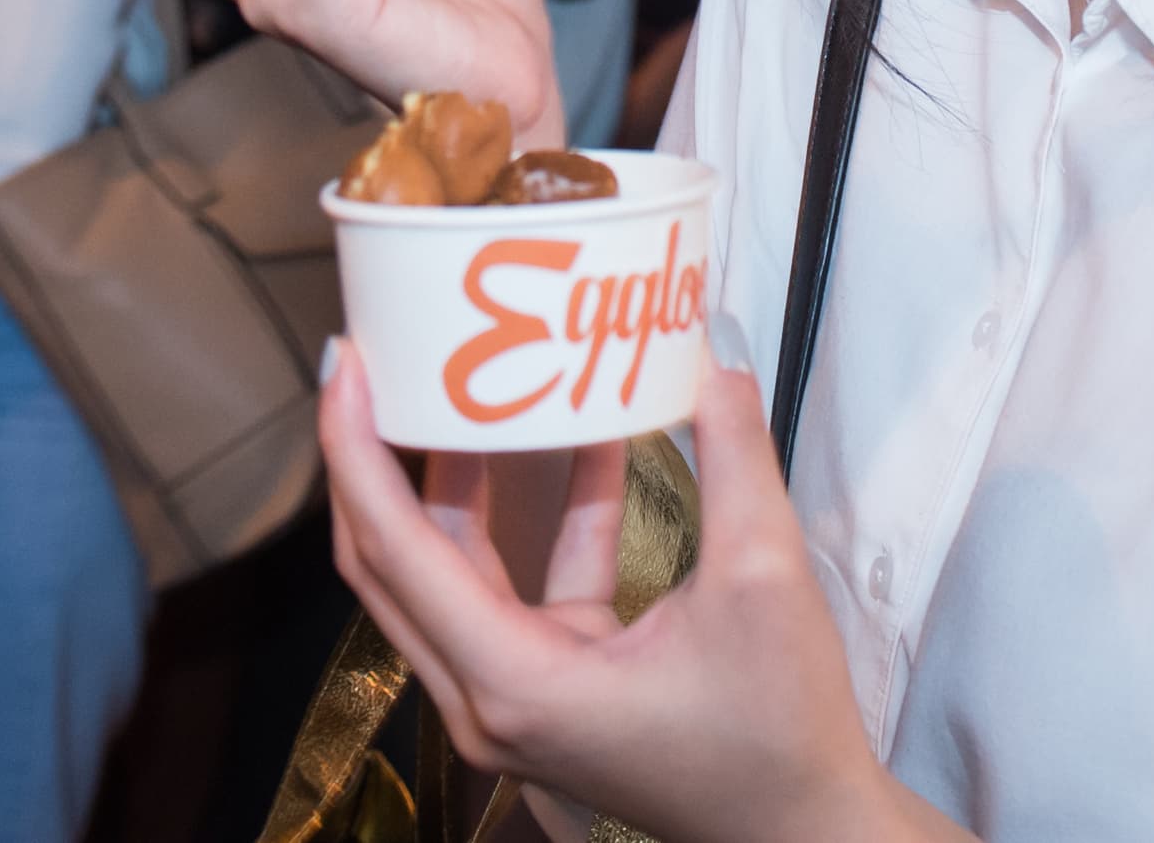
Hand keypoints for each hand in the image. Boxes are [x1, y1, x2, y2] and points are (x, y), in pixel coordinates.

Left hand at [320, 337, 962, 842]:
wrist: (806, 828)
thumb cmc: (778, 734)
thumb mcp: (763, 578)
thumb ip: (733, 457)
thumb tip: (711, 358)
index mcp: (516, 681)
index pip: (395, 550)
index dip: (357, 452)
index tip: (347, 366)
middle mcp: (489, 700)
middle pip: (387, 565)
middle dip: (375, 459)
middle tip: (379, 364)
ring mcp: (512, 703)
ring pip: (442, 577)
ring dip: (453, 483)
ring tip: (466, 390)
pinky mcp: (546, 693)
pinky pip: (508, 592)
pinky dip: (532, 521)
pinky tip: (581, 448)